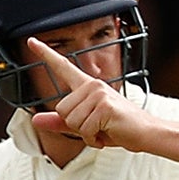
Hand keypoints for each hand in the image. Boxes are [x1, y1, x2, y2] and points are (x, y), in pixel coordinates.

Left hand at [26, 38, 146, 148]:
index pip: (63, 67)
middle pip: (62, 110)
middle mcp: (92, 85)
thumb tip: (36, 120)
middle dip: (76, 126)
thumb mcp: (86, 126)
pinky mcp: (104, 106)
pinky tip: (107, 133)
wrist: (146, 134)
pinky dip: (93, 139)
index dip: (46, 54)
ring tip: (104, 129)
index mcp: (87, 86)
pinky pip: (85, 129)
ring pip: (72, 121)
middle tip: (97, 126)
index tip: (32, 40)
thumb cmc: (119, 128)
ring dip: (85, 133)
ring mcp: (98, 93)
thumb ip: (60, 123)